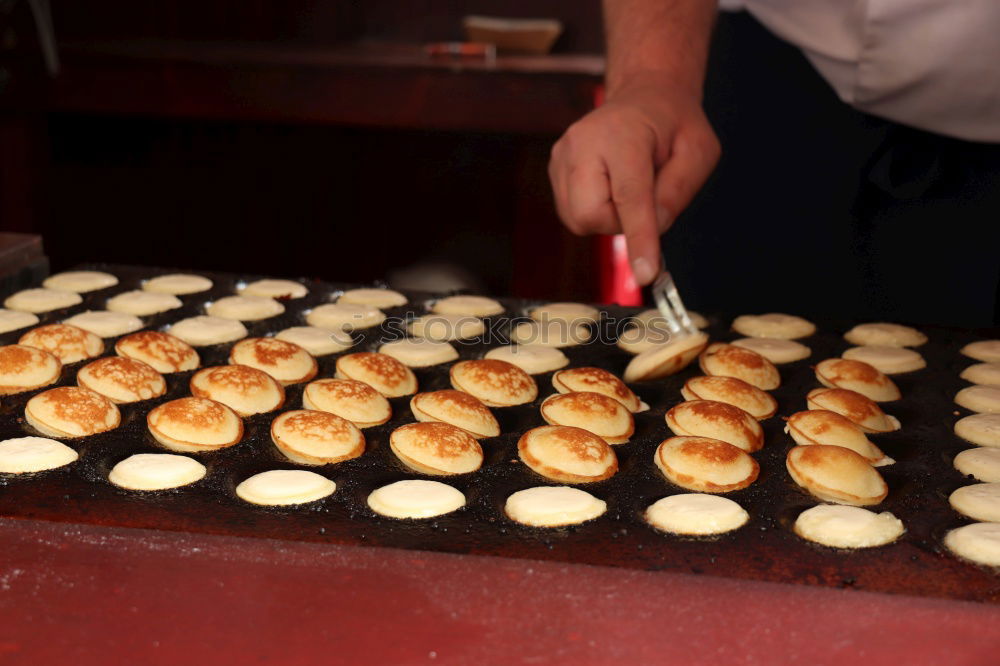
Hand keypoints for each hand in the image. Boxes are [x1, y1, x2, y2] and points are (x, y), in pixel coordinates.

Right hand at [549, 77, 719, 284]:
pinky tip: (611, 185)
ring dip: (609, 216)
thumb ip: (679, 191)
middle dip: (621, 222)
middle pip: (591, 216)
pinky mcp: (554, 169)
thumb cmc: (673, 124)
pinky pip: (573, 213)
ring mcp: (562, 156)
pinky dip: (596, 210)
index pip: (629, 197)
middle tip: (645, 196)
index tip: (646, 272)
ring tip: (628, 185)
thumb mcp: (700, 151)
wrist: (642, 97)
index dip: (639, 238)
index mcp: (623, 135)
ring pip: (579, 220)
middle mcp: (582, 143)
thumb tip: (653, 228)